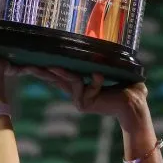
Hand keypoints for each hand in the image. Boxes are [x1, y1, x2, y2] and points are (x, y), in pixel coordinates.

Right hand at [21, 67, 149, 131]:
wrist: (135, 105)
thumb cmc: (129, 88)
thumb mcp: (114, 72)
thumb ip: (104, 64)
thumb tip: (95, 57)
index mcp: (83, 85)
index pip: (62, 76)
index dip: (48, 70)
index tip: (34, 63)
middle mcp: (78, 93)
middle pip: (56, 79)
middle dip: (41, 71)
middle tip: (27, 64)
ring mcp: (79, 100)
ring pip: (69, 80)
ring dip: (63, 72)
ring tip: (53, 65)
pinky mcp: (83, 104)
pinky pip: (85, 84)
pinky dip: (95, 80)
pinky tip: (101, 75)